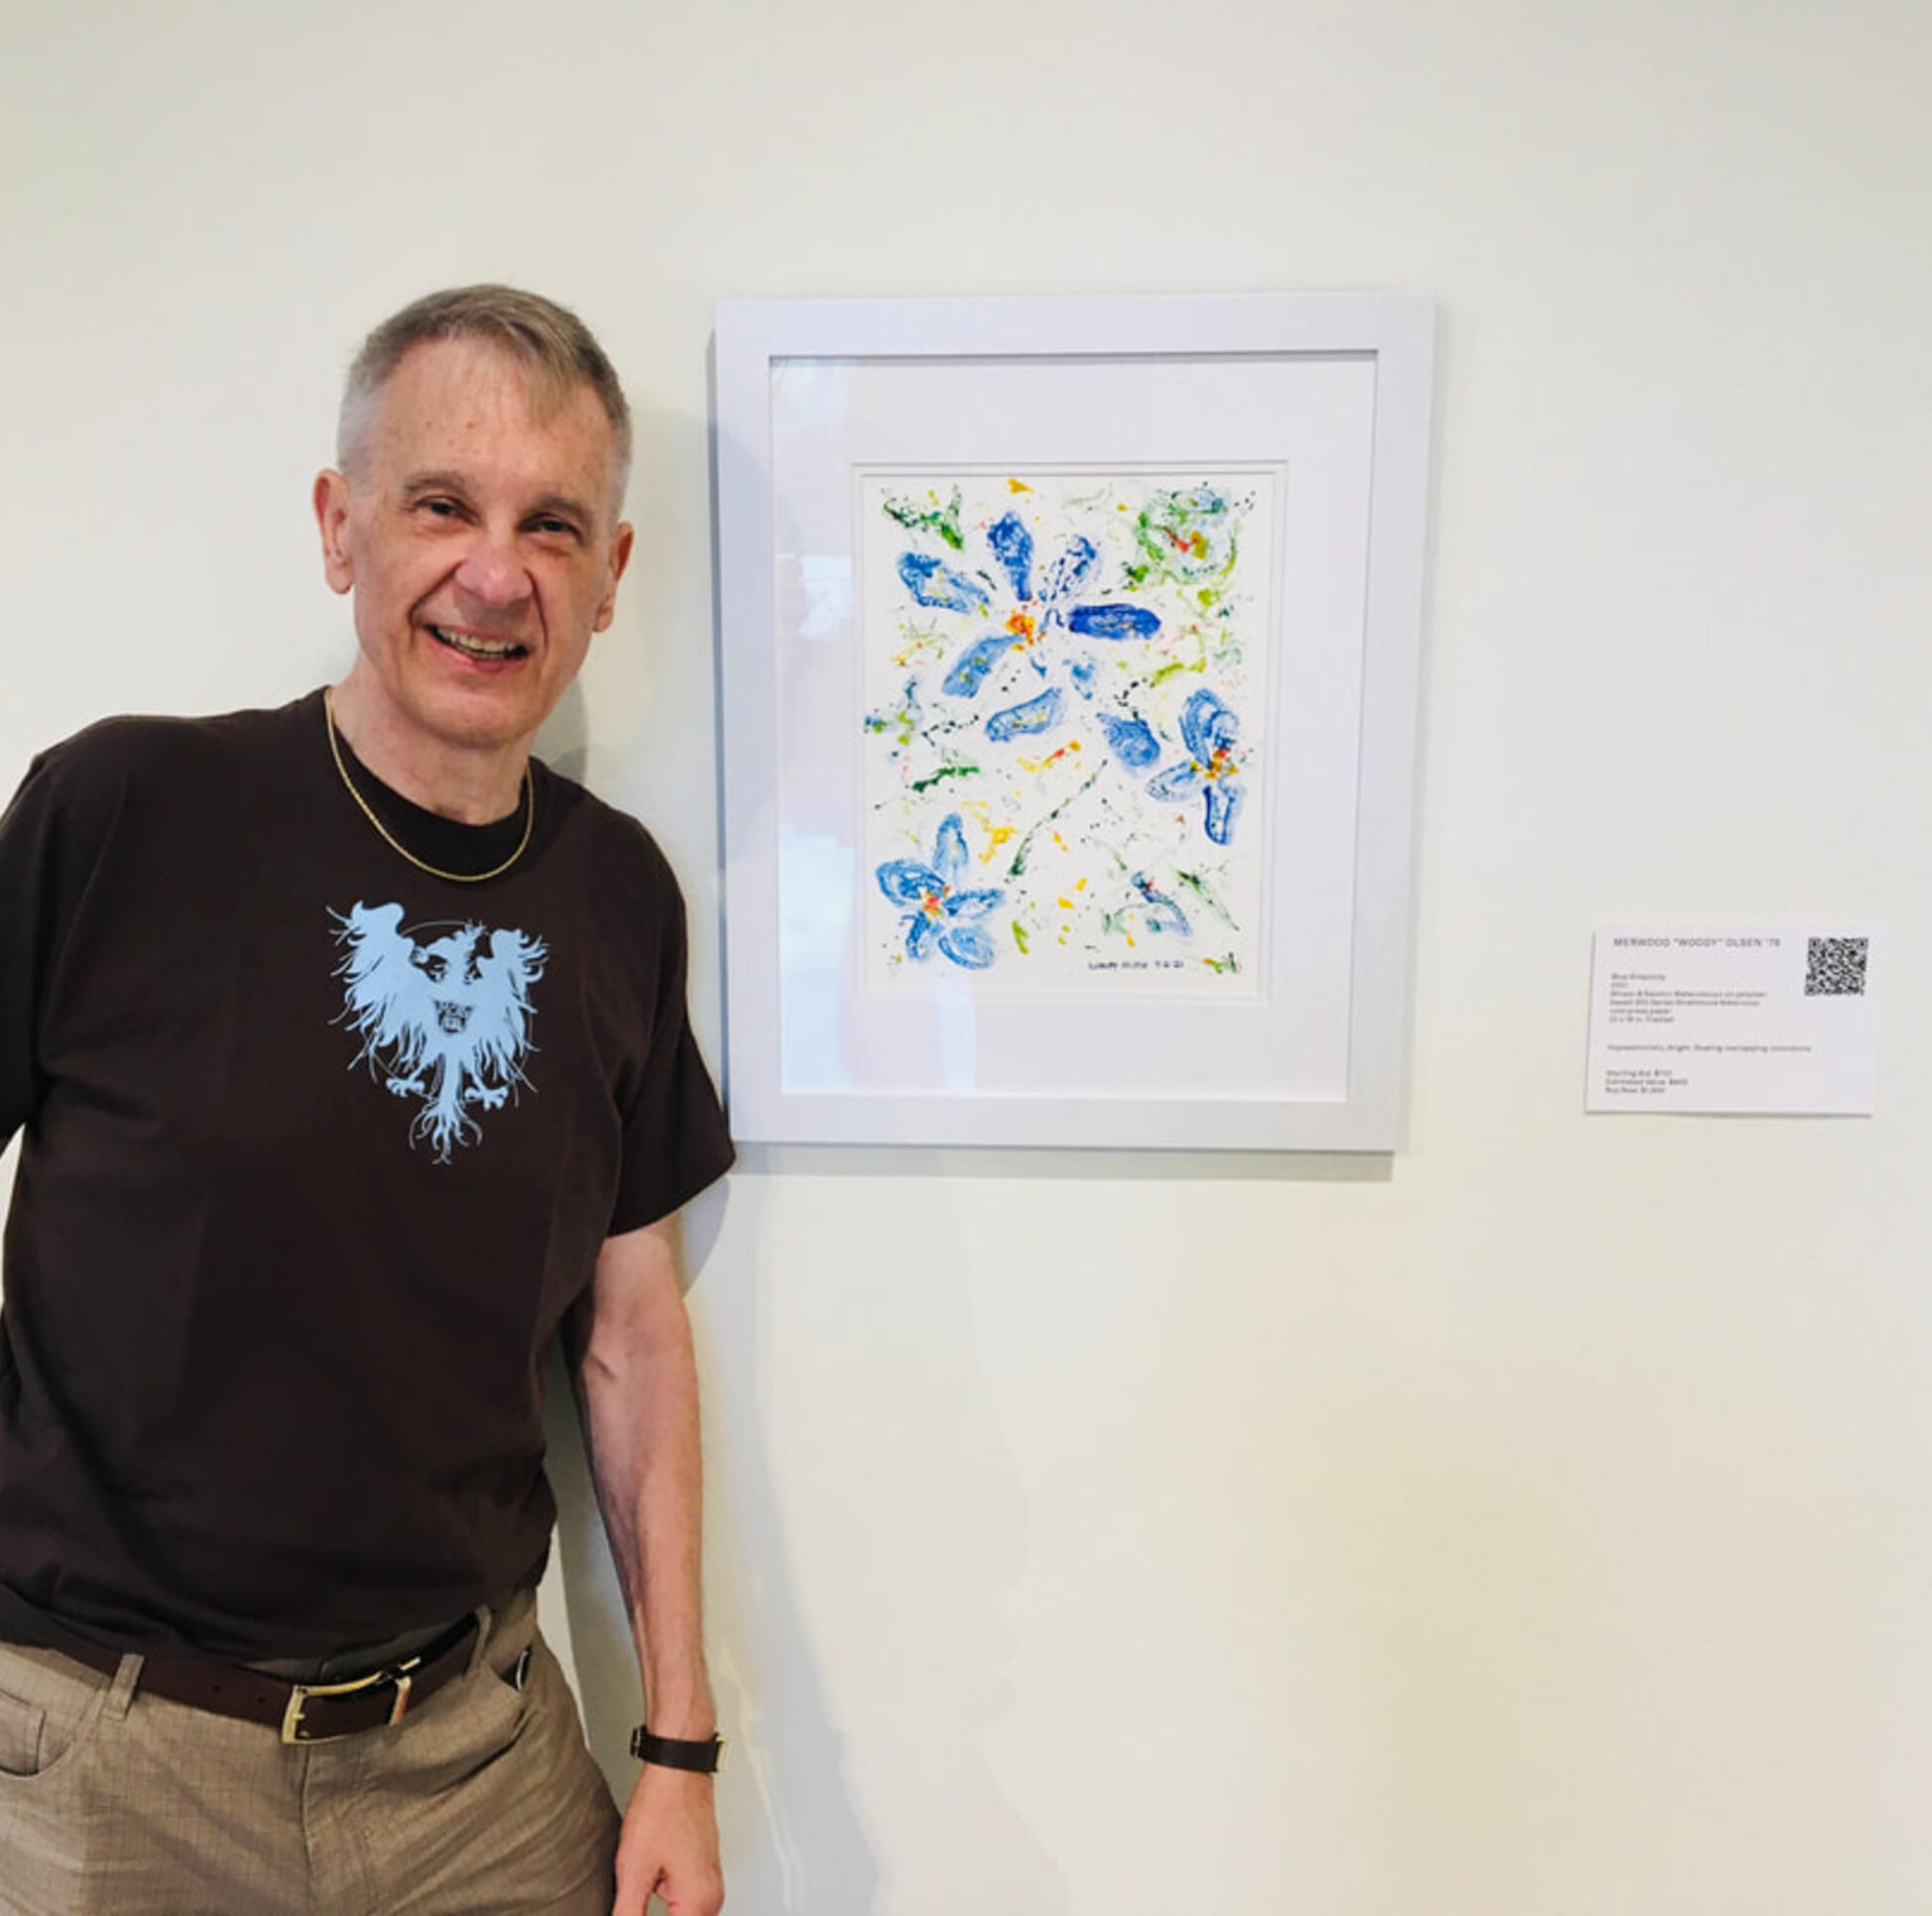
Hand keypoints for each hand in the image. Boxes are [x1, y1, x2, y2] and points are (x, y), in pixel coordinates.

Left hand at [613, 1762, 723, 1915]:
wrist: (677, 1772)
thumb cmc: (661, 1809)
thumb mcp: (633, 1871)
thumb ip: (627, 1915)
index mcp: (698, 1903)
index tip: (631, 1911)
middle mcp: (712, 1897)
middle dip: (652, 1914)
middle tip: (631, 1905)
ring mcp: (711, 1883)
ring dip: (664, 1913)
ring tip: (640, 1890)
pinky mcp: (705, 1872)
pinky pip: (689, 1905)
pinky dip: (670, 1907)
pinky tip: (649, 1888)